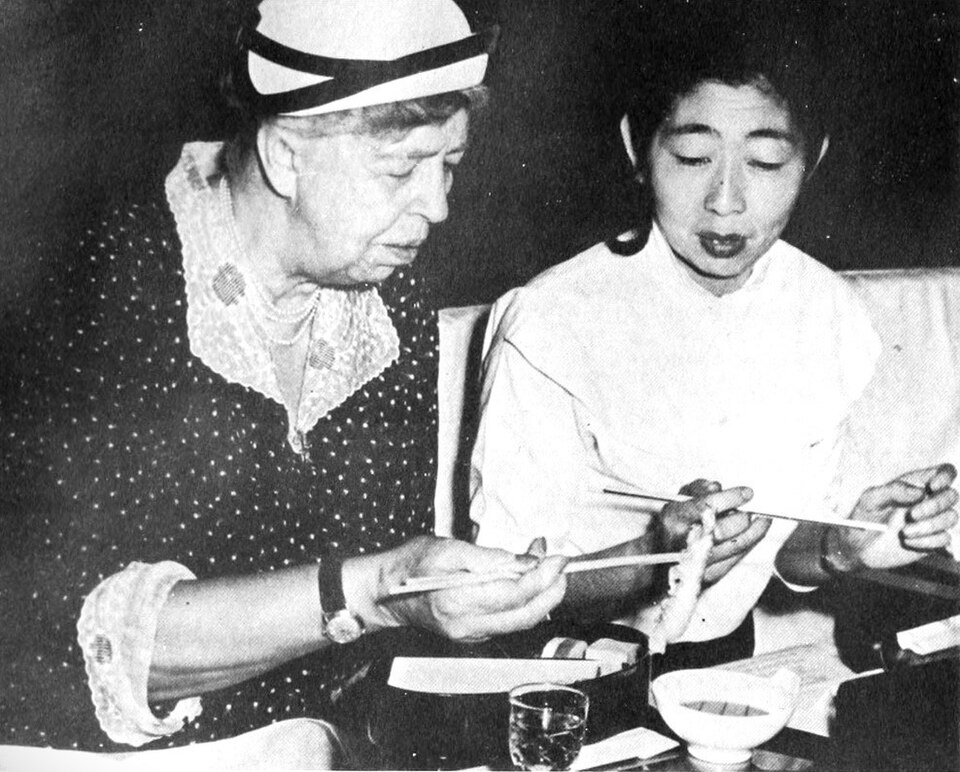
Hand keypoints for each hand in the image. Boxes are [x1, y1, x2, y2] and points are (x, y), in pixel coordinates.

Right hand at [350, 536, 567, 642]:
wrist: (384, 592)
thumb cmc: (410, 563)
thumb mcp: (447, 548)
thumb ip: (488, 557)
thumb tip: (524, 561)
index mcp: (458, 601)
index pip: (514, 594)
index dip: (542, 577)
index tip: (558, 558)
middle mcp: (467, 625)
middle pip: (525, 615)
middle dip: (551, 591)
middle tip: (562, 565)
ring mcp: (470, 633)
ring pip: (519, 621)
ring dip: (541, 595)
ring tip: (547, 565)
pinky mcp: (472, 633)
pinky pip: (507, 621)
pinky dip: (524, 601)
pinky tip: (527, 579)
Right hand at [668, 480, 769, 584]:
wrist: (660, 556)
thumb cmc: (672, 525)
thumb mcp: (677, 500)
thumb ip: (698, 489)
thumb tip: (716, 487)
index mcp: (675, 517)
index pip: (707, 505)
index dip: (732, 497)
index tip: (748, 492)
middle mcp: (685, 539)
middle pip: (723, 529)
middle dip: (742, 518)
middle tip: (750, 511)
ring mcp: (698, 560)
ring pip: (734, 546)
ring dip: (753, 532)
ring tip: (762, 521)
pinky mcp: (709, 574)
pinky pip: (736, 559)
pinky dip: (748, 545)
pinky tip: (754, 535)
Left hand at [831, 463, 958, 570]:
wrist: (858, 546)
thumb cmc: (863, 516)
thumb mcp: (871, 499)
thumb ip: (893, 490)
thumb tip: (920, 491)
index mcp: (915, 485)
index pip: (944, 472)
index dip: (945, 476)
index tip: (932, 487)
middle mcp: (928, 501)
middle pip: (951, 495)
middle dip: (935, 505)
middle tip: (911, 515)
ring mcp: (932, 521)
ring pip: (951, 517)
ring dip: (930, 525)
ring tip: (905, 532)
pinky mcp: (933, 540)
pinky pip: (946, 538)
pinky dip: (929, 541)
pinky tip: (909, 542)